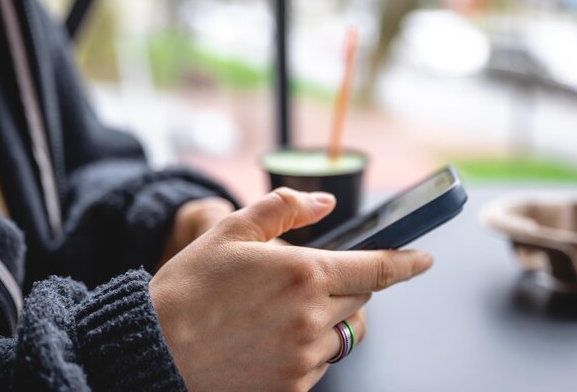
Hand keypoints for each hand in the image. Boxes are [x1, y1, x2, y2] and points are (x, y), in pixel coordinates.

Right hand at [149, 188, 432, 391]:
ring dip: (325, 320)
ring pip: (341, 334)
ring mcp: (303, 358)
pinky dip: (306, 350)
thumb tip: (325, 203)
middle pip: (360, 301)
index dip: (406, 262)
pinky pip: (317, 365)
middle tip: (310, 281)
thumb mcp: (230, 232)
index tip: (423, 259)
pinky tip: (269, 342)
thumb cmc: (189, 289)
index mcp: (304, 274)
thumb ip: (284, 209)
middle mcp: (312, 318)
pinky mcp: (291, 388)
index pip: (376, 269)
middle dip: (348, 287)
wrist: (153, 351)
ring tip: (279, 315)